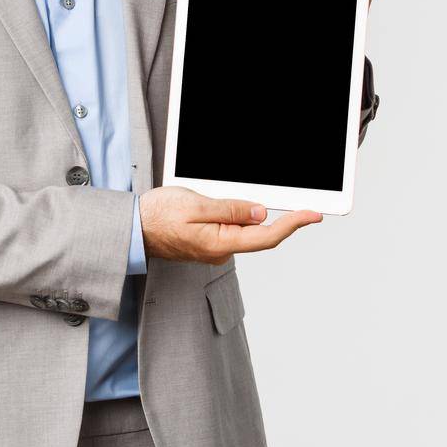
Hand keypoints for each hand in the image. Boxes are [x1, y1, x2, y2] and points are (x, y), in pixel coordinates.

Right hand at [138, 186, 321, 264]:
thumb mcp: (196, 205)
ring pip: (245, 229)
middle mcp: (221, 251)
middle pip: (260, 234)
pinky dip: (237, 215)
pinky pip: (232, 229)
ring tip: (228, 196)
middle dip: (276, 216)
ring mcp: (216, 248)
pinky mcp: (210, 242)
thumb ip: (230, 210)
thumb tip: (261, 213)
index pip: (267, 236)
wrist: (134, 228)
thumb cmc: (158, 216)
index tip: (312, 215)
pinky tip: (224, 203)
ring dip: (248, 213)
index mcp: (220, 243)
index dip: (293, 225)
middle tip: (291, 199)